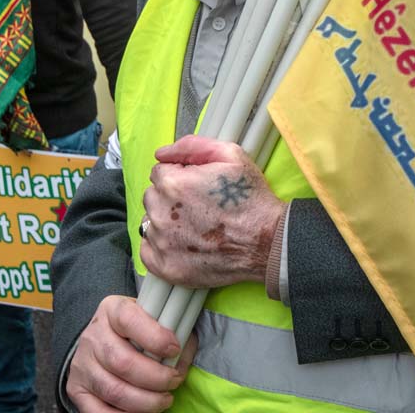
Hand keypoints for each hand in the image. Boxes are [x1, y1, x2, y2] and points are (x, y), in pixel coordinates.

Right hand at [67, 295, 194, 412]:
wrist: (104, 340)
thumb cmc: (137, 330)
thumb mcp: (151, 318)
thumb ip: (170, 329)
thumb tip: (184, 352)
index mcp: (112, 311)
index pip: (129, 319)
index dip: (155, 337)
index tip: (175, 348)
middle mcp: (92, 336)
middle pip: (123, 362)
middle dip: (156, 377)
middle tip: (174, 381)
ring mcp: (82, 364)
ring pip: (114, 390)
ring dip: (145, 401)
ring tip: (164, 400)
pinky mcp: (77, 389)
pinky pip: (99, 412)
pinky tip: (143, 411)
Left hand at [140, 135, 284, 287]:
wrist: (266, 242)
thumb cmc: (250, 199)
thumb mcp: (231, 155)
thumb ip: (192, 146)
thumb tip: (163, 153)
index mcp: (173, 184)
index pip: (159, 172)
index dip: (180, 175)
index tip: (197, 186)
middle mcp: (161, 213)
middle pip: (152, 197)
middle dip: (170, 198)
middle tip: (198, 206)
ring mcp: (162, 243)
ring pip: (151, 223)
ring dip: (167, 221)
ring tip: (195, 226)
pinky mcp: (166, 267)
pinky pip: (148, 251)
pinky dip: (161, 247)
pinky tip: (184, 243)